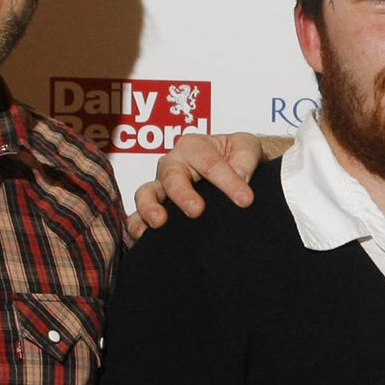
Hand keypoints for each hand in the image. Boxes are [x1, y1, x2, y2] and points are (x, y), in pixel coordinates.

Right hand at [127, 133, 263, 236]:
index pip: (209, 163)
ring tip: (159, 222)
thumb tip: (241, 176)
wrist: (236, 169)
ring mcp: (161, 187)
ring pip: (146, 194)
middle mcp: (172, 165)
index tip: (246, 199)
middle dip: (183, 194)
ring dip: (149, 208)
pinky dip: (137, 225)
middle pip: (171, 177)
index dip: (228, 181)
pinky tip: (142, 237)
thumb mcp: (247, 147)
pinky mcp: (155, 208)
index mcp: (194, 146)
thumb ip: (246, 157)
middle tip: (197, 210)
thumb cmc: (238, 156)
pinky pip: (137, 216)